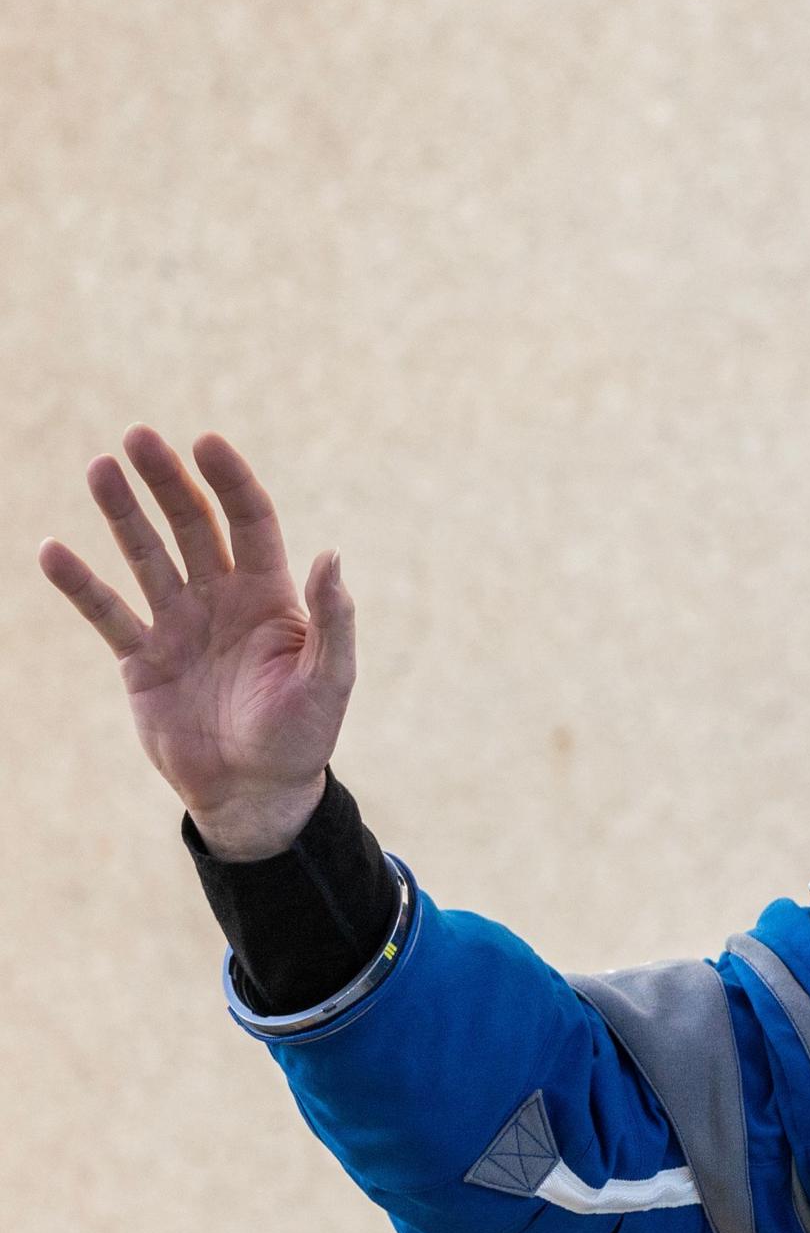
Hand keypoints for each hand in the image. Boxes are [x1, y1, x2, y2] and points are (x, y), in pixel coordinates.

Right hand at [37, 429, 353, 857]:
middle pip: (191, 525)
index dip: (230, 482)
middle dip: (167, 482)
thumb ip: (333, 620)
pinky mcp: (141, 658)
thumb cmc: (302, 738)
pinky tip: (52, 551)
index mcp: (270, 598)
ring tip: (100, 469)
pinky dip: (80, 584)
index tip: (205, 443)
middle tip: (138, 438)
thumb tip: (331, 555)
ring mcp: (178, 625)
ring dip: (122, 514)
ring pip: (145, 555)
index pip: (250, 523)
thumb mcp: (329, 680)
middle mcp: (222, 600)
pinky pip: (106, 612)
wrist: (254, 794)